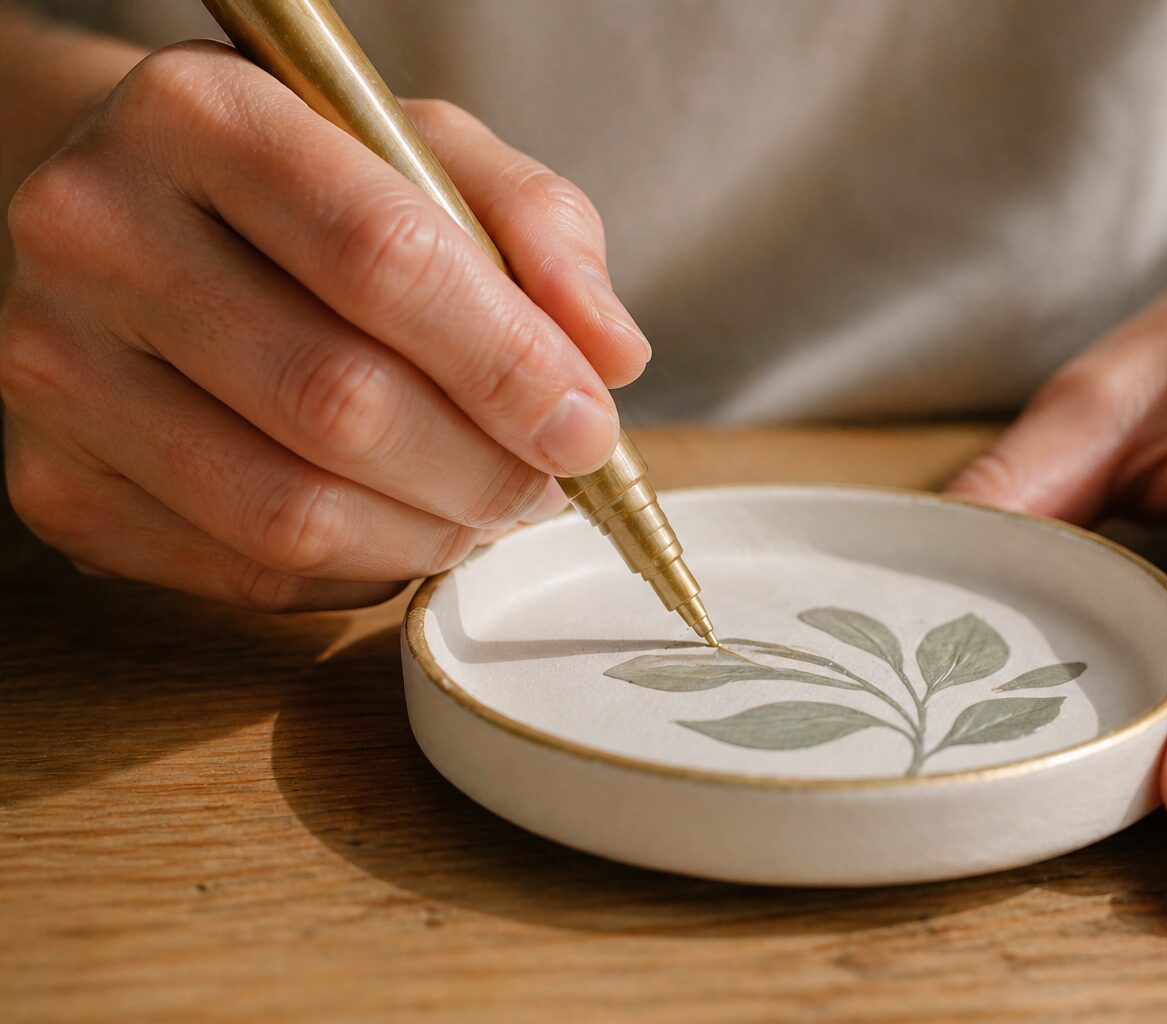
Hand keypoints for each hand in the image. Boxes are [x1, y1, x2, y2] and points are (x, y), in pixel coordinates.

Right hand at [0, 41, 648, 609]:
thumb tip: (610, 356)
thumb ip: (536, 226)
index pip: (383, 257)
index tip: (587, 424)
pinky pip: (247, 571)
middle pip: (340, 401)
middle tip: (549, 480)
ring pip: (291, 512)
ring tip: (488, 507)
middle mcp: (96, 236)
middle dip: (486, 469)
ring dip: (433, 533)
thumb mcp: (424, 150)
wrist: (117, 211)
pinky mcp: (53, 483)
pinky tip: (401, 525)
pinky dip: (360, 568)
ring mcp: (55, 369)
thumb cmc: (295, 181)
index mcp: (200, 118)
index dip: (510, 363)